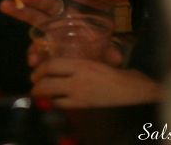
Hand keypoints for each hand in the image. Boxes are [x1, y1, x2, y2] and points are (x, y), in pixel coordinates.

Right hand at [0, 0, 122, 67]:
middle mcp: (56, 27)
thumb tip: (115, 57)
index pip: (50, 4)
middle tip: (4, 5)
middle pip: (35, 16)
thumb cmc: (101, 50)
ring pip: (36, 41)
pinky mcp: (49, 56)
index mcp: (68, 18)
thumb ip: (111, 52)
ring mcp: (50, 42)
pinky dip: (37, 60)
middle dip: (19, 10)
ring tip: (33, 60)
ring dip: (32, 49)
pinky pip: (40, 57)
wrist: (100, 65)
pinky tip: (37, 66)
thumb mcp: (107, 48)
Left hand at [30, 58, 161, 107]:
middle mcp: (78, 79)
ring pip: (51, 97)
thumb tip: (65, 68)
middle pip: (46, 83)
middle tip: (34, 85)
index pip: (51, 65)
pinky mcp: (84, 108)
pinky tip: (54, 104)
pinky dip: (54, 105)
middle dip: (36, 85)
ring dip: (42, 97)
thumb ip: (81, 65)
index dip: (39, 69)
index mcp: (82, 64)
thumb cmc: (121, 75)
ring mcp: (80, 96)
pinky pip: (62, 107)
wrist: (137, 92)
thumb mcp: (100, 62)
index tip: (35, 72)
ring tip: (39, 96)